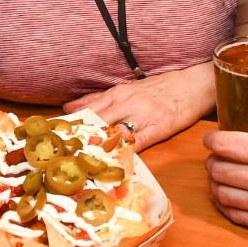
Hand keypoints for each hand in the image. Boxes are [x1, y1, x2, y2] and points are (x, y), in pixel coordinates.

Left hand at [66, 64, 213, 151]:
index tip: (52, 138)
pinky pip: (140, 141)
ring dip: (98, 147)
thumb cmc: (161, 87)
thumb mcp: (129, 87)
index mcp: (119, 93)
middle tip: (60, 155)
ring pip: (116, 131)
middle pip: (97, 122)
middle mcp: (128, 103)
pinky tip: (114, 163)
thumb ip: (99, 98)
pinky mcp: (160, 127)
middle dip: (79, 138)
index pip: (88, 109)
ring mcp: (144, 115)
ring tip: (80, 163)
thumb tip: (70, 107)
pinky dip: (126, 152)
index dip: (70, 124)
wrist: (195, 84)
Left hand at [204, 113, 247, 241]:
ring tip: (218, 176)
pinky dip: (225, 204)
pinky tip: (228, 196)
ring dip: (215, 183)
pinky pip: (234, 215)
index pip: (228, 145)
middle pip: (219, 170)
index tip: (211, 138)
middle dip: (212, 161)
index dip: (213, 139)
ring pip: (222, 194)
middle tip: (215, 157)